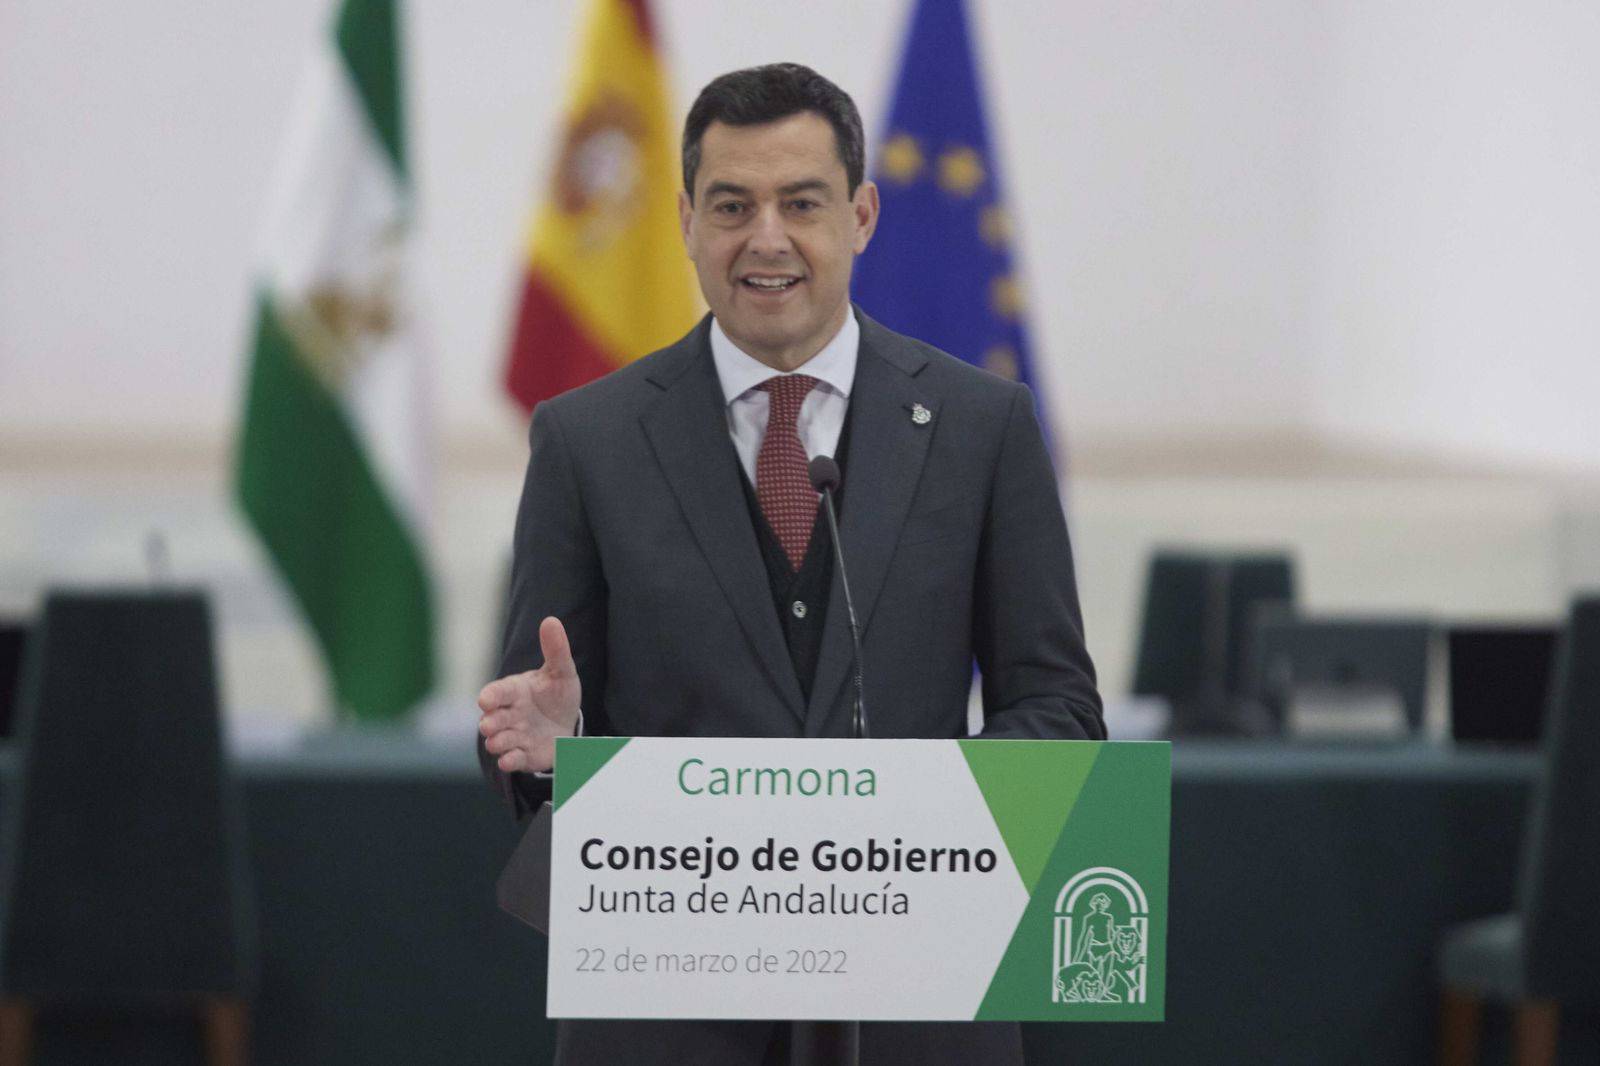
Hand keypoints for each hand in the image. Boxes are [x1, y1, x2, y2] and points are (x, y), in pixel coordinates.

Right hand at [477, 616, 581, 774]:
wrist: (566, 723)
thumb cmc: (556, 693)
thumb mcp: (561, 671)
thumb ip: (556, 649)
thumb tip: (551, 621)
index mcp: (513, 691)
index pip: (497, 692)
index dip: (490, 696)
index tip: (485, 700)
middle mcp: (508, 715)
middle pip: (491, 720)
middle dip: (489, 723)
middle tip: (490, 724)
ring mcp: (513, 736)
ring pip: (497, 741)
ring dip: (497, 742)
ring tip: (500, 741)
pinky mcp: (522, 756)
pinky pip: (510, 760)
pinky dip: (508, 761)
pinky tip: (509, 760)